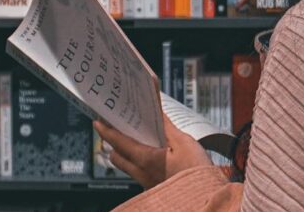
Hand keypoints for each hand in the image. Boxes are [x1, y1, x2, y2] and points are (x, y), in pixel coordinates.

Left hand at [95, 114, 212, 188]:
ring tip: (131, 143)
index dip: (107, 131)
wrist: (206, 197)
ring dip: (125, 155)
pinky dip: (138, 165)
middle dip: (112, 144)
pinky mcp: (156, 190)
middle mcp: (142, 174)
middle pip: (117, 158)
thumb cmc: (196, 171)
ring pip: (128, 168)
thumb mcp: (184, 142)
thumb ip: (166, 126)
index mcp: (146, 160)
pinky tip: (151, 158)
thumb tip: (155, 107)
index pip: (119, 143)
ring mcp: (148, 184)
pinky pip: (139, 176)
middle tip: (114, 131)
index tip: (97, 122)